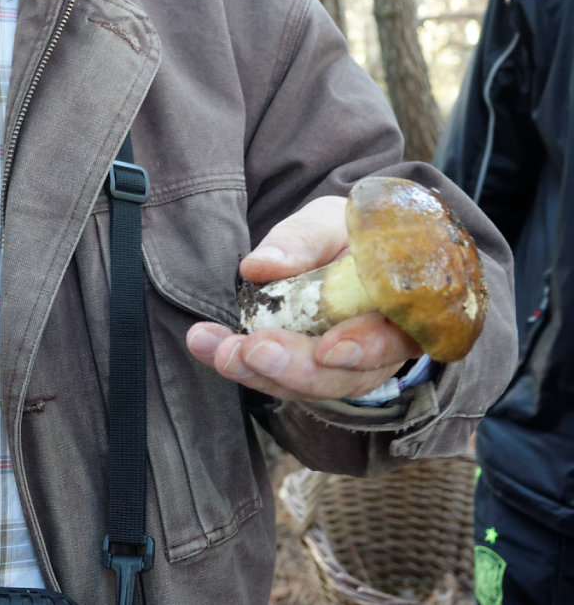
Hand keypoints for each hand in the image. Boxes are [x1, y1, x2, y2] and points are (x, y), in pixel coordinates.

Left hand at [186, 196, 421, 400]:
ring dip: (256, 372)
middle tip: (251, 350)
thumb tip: (259, 266)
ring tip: (217, 349)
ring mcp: (340, 369)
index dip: (364, 348)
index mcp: (403, 308)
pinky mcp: (303, 372)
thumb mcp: (330, 220)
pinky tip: (203, 343)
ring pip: (304, 386)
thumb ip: (303, 240)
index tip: (327, 348)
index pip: (395, 339)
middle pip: (342, 376)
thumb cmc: (348, 233)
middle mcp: (379, 350)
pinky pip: (274, 377)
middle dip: (294, 368)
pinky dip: (238, 362)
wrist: (338, 250)